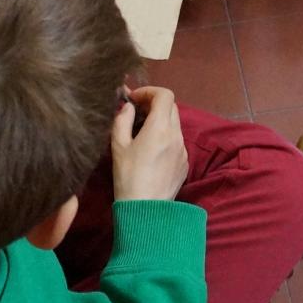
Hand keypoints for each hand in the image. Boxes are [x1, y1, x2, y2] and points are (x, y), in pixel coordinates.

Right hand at [111, 85, 187, 201]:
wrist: (146, 210)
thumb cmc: (128, 176)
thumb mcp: (118, 146)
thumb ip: (122, 120)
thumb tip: (128, 106)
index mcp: (160, 127)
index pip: (165, 95)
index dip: (149, 91)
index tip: (134, 99)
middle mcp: (176, 135)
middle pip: (171, 107)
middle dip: (154, 104)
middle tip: (136, 112)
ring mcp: (183, 150)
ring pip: (175, 125)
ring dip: (160, 121)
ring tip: (141, 132)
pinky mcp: (184, 164)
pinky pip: (176, 142)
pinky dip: (165, 137)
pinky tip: (151, 152)